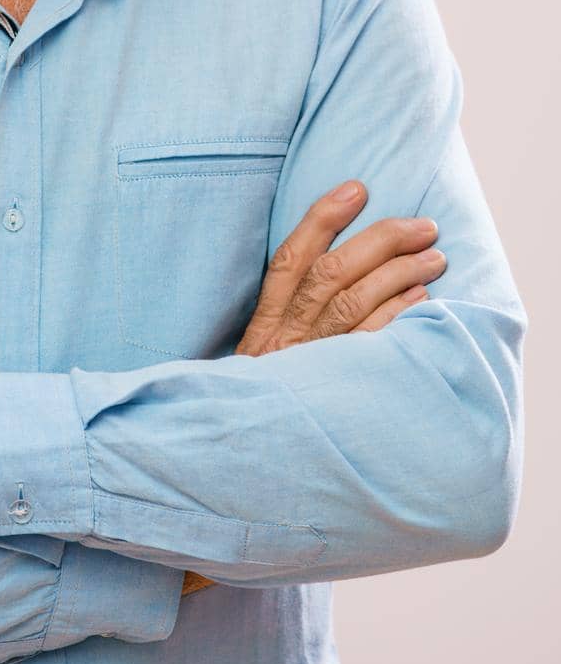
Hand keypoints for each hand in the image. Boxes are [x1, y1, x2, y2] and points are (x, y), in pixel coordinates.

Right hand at [180, 179, 445, 597]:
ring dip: (402, 275)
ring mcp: (311, 367)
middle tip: (421, 225)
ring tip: (434, 258)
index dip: (322, 218)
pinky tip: (423, 302)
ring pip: (357, 304)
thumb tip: (316, 280)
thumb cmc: (247, 415)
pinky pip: (372, 348)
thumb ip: (278, 328)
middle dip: (380, 240)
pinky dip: (399, 319)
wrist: (228, 476)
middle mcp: (285, 342)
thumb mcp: (253, 366)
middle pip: (333, 274)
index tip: (355, 188)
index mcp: (262, 329)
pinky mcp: (334, 393)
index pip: (288, 259)